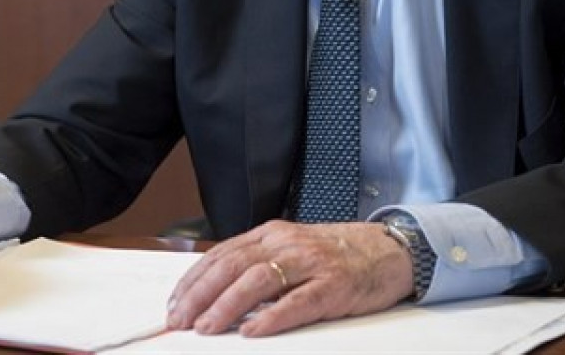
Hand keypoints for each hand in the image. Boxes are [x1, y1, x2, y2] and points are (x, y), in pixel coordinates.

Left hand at [166, 220, 412, 336]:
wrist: (389, 250)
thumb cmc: (337, 255)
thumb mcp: (291, 250)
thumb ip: (258, 264)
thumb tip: (213, 293)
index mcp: (272, 233)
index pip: (222, 254)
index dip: (193, 280)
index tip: (174, 304)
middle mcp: (287, 243)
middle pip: (233, 265)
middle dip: (200, 294)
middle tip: (179, 320)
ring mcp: (311, 262)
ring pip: (259, 280)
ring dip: (227, 305)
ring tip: (207, 327)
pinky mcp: (333, 285)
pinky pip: (297, 301)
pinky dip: (271, 317)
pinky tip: (252, 330)